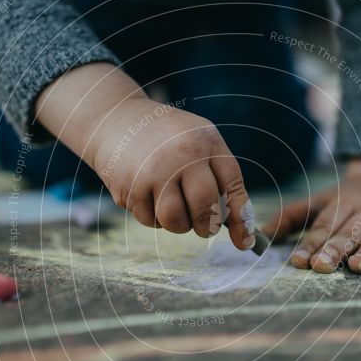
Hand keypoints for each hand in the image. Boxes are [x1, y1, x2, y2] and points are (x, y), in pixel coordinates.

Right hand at [35, 64, 255, 249]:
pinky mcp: (130, 187)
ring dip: (178, 224)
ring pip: (176, 222)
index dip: (240, 218)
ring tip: (173, 205)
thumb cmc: (168, 139)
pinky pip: (150, 221)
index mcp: (207, 142)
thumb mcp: (201, 145)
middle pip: (205, 210)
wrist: (116, 118)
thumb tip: (244, 237)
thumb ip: (223, 182)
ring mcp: (154, 171)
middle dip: (207, 227)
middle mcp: (182, 155)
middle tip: (203, 226)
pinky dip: (153, 217)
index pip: (233, 187)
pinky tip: (148, 194)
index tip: (244, 242)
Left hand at [262, 158, 360, 272]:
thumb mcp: (319, 202)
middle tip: (323, 267)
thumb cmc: (347, 201)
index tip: (299, 262)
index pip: (325, 226)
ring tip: (357, 268)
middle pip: (350, 232)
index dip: (311, 244)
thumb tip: (260, 235)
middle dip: (336, 250)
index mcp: (342, 202)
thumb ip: (291, 217)